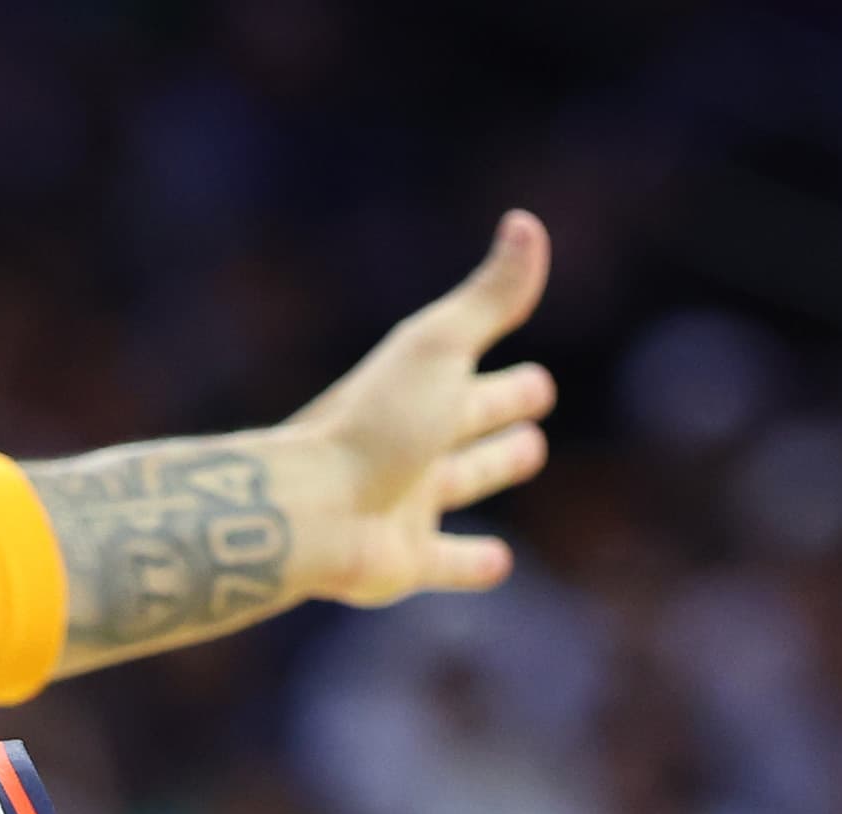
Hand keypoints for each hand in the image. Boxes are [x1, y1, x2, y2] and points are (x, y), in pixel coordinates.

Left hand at [282, 210, 555, 606]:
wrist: (305, 511)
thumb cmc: (372, 425)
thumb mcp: (436, 350)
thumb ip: (487, 298)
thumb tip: (527, 223)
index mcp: (419, 395)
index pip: (477, 376)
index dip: (509, 373)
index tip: (535, 368)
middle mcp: (412, 446)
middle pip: (467, 420)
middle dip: (499, 406)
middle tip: (534, 393)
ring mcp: (406, 505)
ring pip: (461, 481)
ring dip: (491, 466)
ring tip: (525, 452)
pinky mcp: (404, 561)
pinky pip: (446, 562)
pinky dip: (473, 562)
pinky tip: (499, 563)